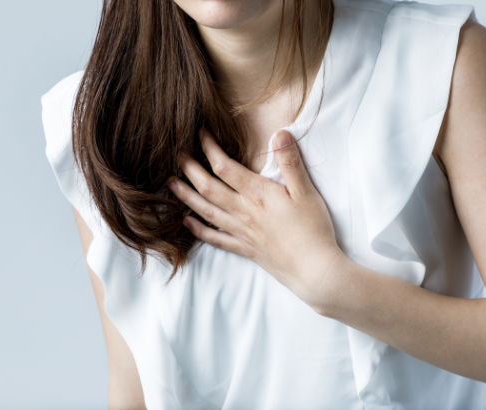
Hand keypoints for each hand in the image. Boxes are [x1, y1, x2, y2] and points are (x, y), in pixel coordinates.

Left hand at [167, 129, 346, 309]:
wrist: (314, 269)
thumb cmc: (313, 229)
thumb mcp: (307, 192)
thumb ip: (290, 162)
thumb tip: (280, 133)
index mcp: (258, 194)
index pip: (225, 167)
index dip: (209, 149)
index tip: (201, 134)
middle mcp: (243, 212)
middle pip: (208, 187)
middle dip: (190, 169)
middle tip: (177, 154)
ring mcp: (241, 232)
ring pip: (206, 211)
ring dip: (186, 196)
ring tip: (171, 184)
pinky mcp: (244, 248)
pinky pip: (215, 238)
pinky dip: (198, 230)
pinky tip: (187, 222)